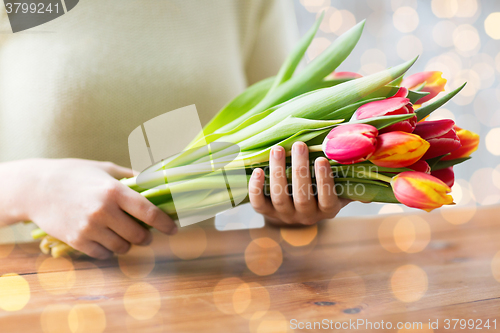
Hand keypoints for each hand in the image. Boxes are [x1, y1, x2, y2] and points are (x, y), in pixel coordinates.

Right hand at [1, 158, 176, 258]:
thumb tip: (156, 182)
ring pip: (123, 247)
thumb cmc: (74, 174)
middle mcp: (104, 210)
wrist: (36, 187)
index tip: (174, 229)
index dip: (166, 223)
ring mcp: (90, 228)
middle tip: (147, 234)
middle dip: (147, 237)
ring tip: (125, 236)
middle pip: (139, 235)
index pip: (149, 212)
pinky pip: (104, 254)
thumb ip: (131, 177)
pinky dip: (109, 250)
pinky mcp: (77, 240)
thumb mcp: (105, 168)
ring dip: (128, 244)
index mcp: (114, 190)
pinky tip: (107, 240)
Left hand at [249, 142, 349, 225]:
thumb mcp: (341, 190)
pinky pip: (259, 203)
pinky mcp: (266, 213)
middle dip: (299, 170)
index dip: (324, 181)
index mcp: (327, 210)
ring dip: (277, 172)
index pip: (327, 198)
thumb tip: (383, 176)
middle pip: (301, 196)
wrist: (294, 212)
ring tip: (278, 149)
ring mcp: (284, 215)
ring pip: (279, 197)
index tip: (321, 159)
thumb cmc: (322, 192)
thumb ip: (356, 183)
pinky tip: (257, 169)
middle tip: (298, 145)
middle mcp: (306, 216)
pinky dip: (255, 188)